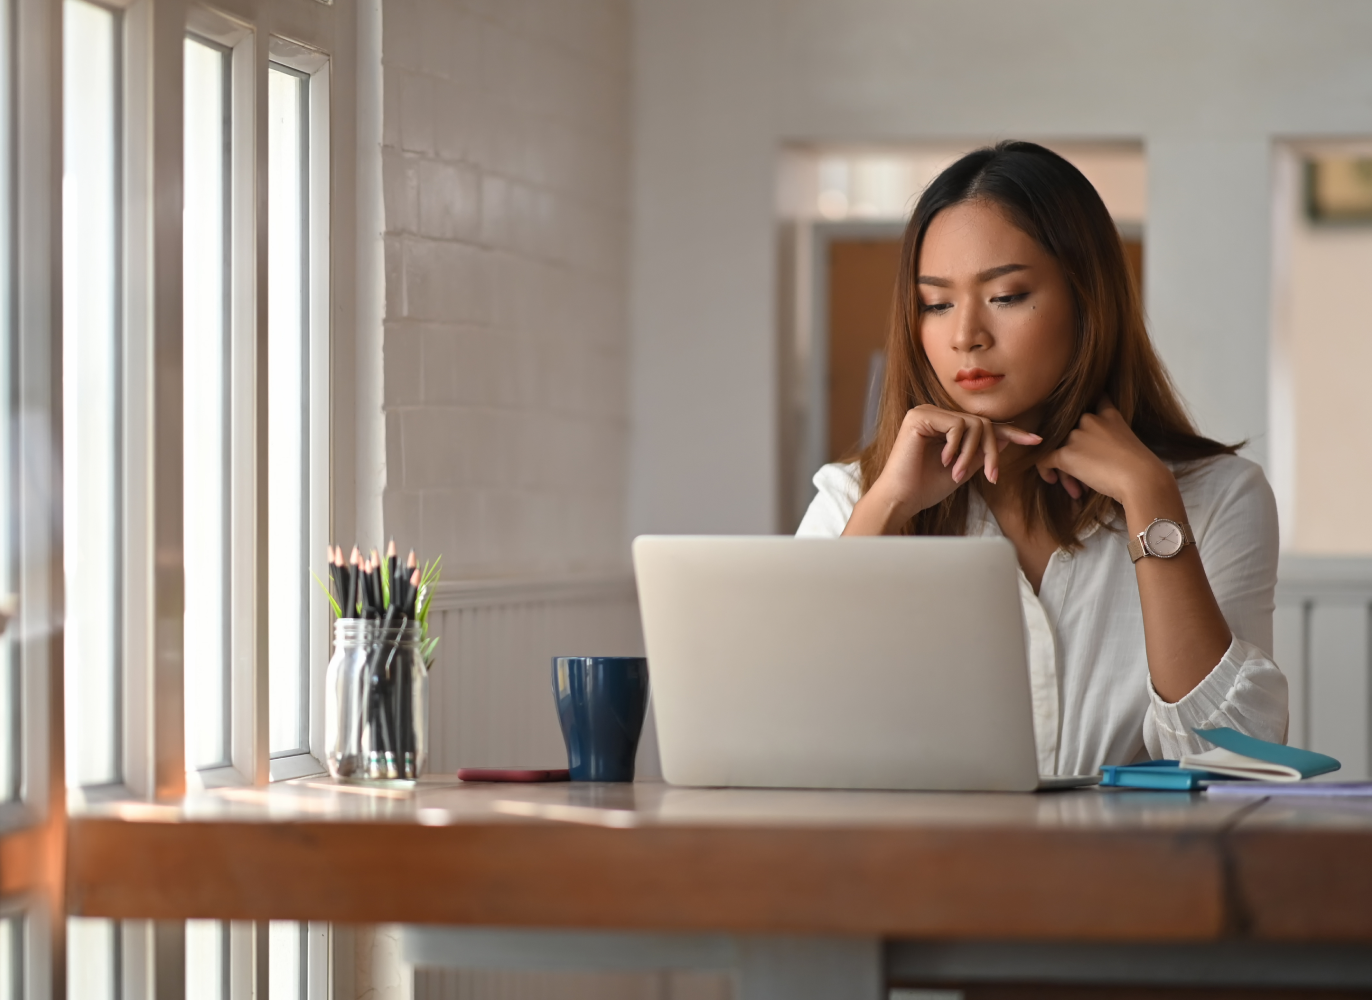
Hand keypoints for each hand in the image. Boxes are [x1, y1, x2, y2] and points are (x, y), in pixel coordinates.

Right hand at [846, 405, 1041, 534]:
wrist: (900, 499)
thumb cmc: (925, 488)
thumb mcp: (963, 469)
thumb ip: (982, 453)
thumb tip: (1009, 438)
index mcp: (943, 425)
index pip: (982, 425)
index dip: (1010, 432)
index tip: (1036, 440)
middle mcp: (934, 414)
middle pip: (982, 423)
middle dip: (992, 450)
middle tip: (991, 477)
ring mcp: (926, 412)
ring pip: (973, 424)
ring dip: (973, 453)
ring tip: (959, 474)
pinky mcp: (919, 417)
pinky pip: (956, 425)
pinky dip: (957, 447)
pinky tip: (945, 462)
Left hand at [1035, 398, 1173, 508]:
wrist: (1141, 479)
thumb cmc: (1141, 468)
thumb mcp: (1129, 443)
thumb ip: (1111, 438)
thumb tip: (1094, 454)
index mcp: (1109, 414)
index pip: (1093, 402)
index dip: (1082, 416)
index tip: (1081, 431)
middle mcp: (1089, 419)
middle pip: (1070, 434)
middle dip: (1074, 454)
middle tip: (1084, 476)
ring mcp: (1076, 435)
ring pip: (1058, 449)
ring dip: (1065, 469)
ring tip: (1077, 488)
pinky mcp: (1065, 453)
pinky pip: (1044, 459)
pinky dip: (1045, 470)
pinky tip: (1053, 480)